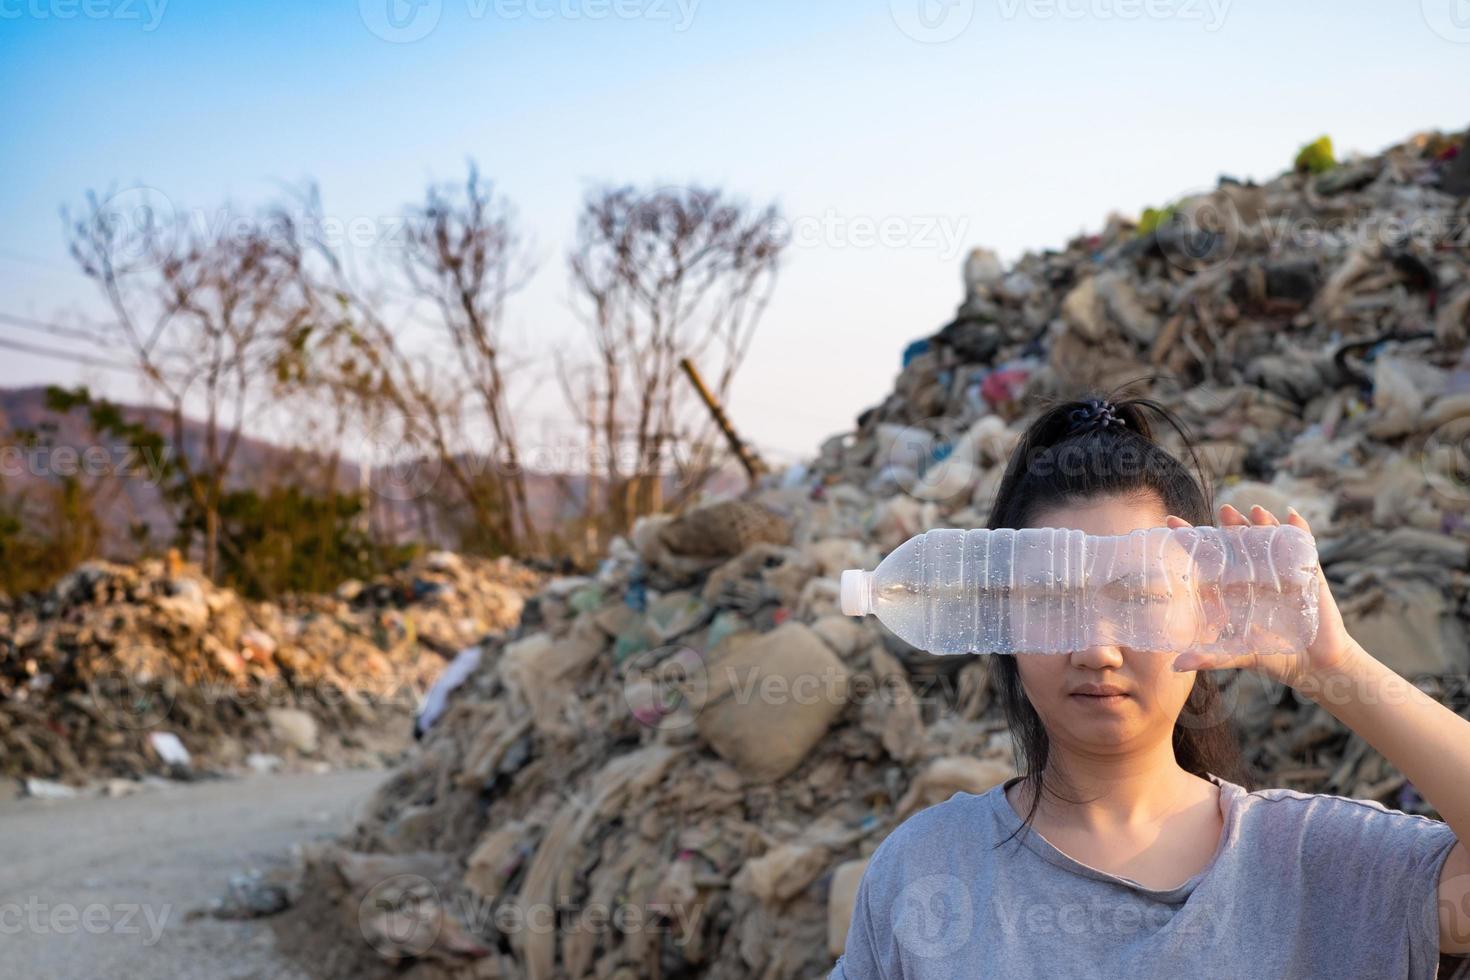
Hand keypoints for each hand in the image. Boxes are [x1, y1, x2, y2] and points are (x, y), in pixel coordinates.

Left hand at [1163, 503, 1359, 688]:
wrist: (1315, 667)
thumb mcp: (1238, 655)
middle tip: (1223, 512)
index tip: (1172, 521)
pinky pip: (1304, 546)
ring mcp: (1283, 572)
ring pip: (1270, 538)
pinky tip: (1293, 517)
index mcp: (1235, 588)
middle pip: (1239, 541)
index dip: (1192, 538)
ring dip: (1263, 523)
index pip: (1209, 557)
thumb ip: (1209, 658)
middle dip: (1231, 524)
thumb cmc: (1274, 657)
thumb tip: (1175, 666)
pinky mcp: (1309, 575)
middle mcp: (1256, 575)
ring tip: (1255, 512)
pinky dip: (1300, 530)